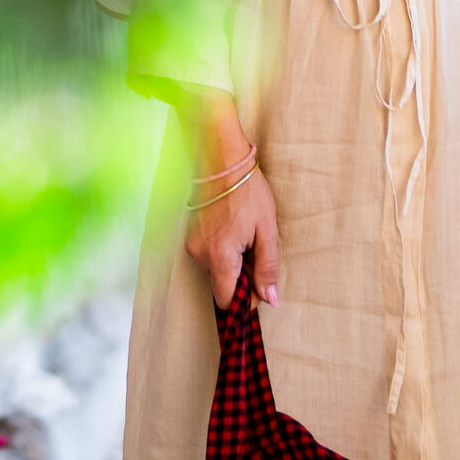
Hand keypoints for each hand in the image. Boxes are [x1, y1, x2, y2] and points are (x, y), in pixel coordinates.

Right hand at [176, 87, 280, 310]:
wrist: (222, 158)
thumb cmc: (248, 191)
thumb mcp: (267, 230)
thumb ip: (267, 269)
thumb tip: (269, 301)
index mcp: (221, 256)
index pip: (226, 301)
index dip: (244, 302)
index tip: (258, 291)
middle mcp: (200, 254)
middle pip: (221, 286)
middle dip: (240, 279)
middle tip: (256, 253)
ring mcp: (192, 243)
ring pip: (215, 270)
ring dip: (231, 264)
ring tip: (245, 236)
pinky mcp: (190, 234)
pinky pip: (208, 255)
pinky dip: (222, 251)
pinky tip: (233, 230)